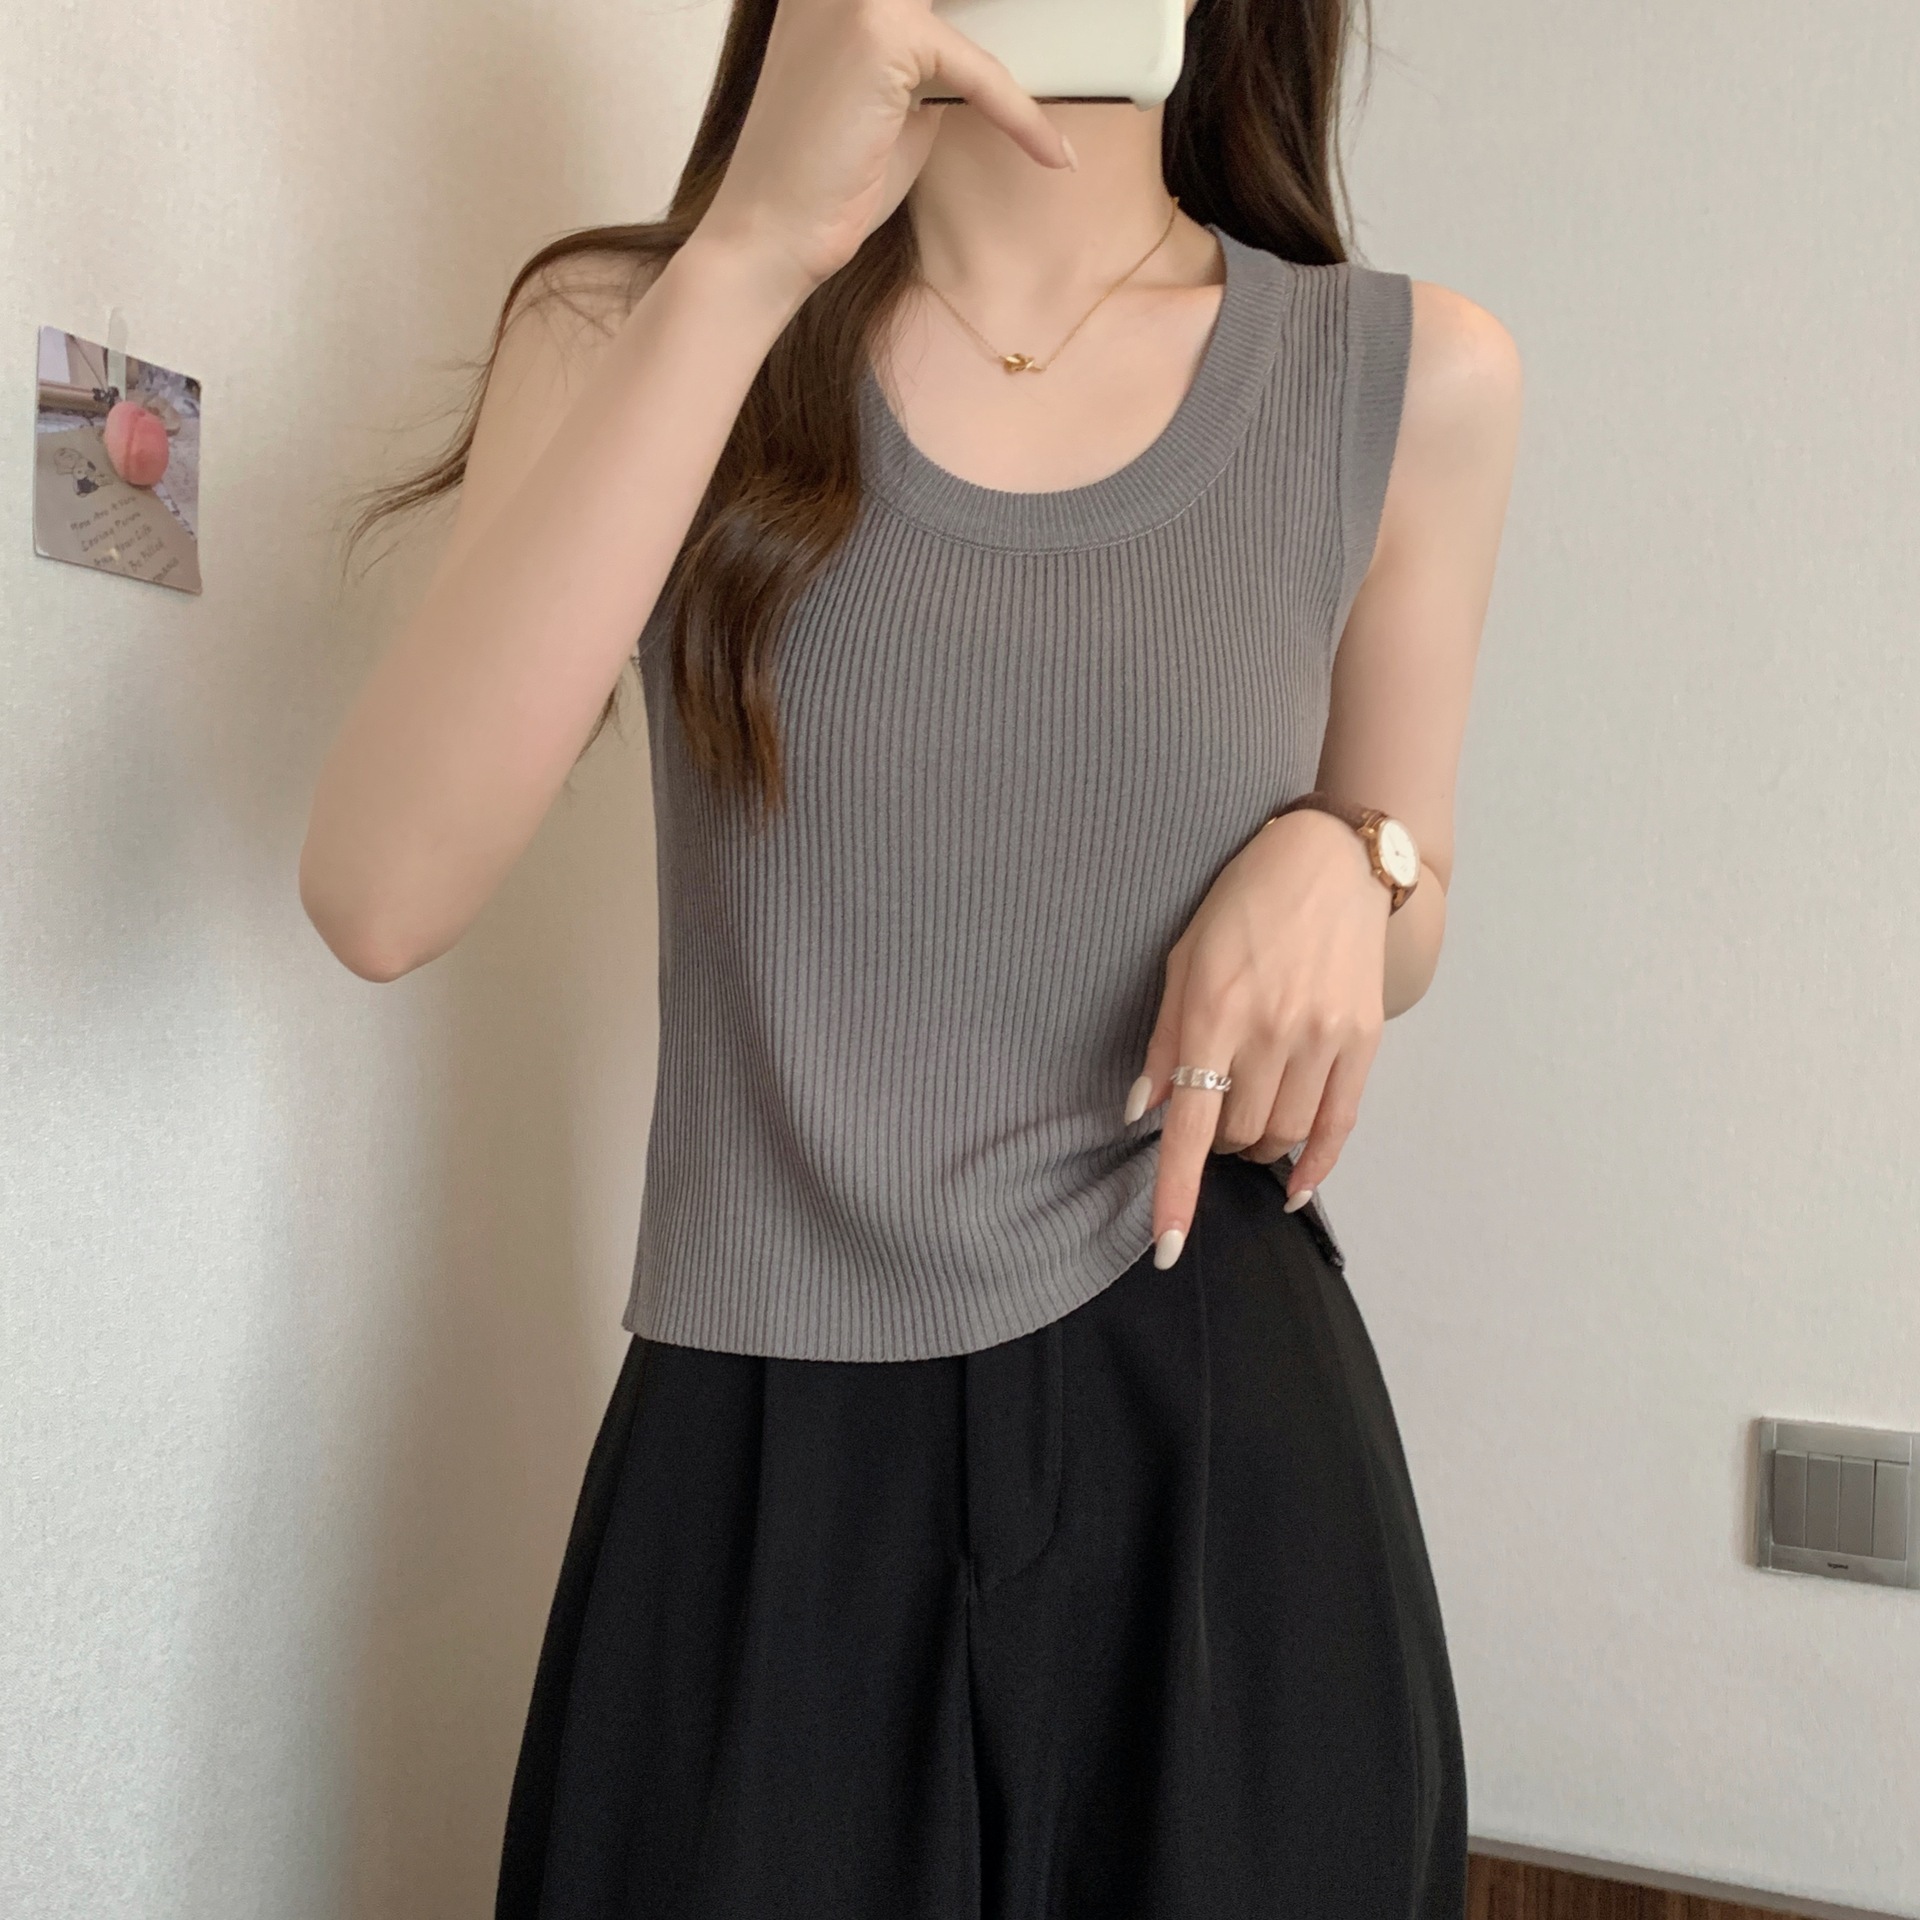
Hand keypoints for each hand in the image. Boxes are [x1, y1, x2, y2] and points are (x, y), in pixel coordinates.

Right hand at [697, 0, 1074, 301]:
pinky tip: (1051, 154)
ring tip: (1085, 67)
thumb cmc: (828, 177)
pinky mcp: (881, 33)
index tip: (1025, 24)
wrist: (772, 233)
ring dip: (1030, 29)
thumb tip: (995, 46)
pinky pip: (977, 70)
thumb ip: (934, 59)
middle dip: (1008, 14)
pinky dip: (1019, 117)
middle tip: (1065, 27)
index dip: (977, 12)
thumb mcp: (892, 99)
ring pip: (974, 5)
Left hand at [1124, 809, 1390, 1265]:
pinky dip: (1315, 1164)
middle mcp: (1272, 1032)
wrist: (1329, 861)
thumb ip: (1164, 1041)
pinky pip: (1339, 1125)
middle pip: (1238, 1135)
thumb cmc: (1241, 906)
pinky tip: (1295, 1186)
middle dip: (1217, 1139)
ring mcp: (1324, 1038)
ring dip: (1258, 1144)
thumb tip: (1140, 1111)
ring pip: (1285, 1136)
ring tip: (1248, 1117)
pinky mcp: (1364, 1039)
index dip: (1177, 1193)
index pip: (1191, 1125)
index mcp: (1215, 1013)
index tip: (1165, 1247)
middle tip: (1212, 1108)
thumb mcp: (1183, 961)